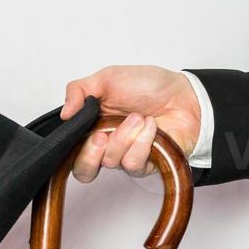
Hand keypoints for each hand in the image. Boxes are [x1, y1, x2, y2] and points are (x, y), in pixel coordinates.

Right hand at [61, 66, 201, 182]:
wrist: (184, 95)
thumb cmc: (149, 86)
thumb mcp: (106, 78)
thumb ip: (79, 90)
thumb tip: (64, 113)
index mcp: (93, 125)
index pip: (71, 150)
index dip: (70, 147)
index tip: (82, 130)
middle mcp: (107, 143)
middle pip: (84, 170)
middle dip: (90, 154)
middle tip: (102, 135)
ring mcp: (126, 155)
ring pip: (110, 161)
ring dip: (124, 137)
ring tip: (139, 118)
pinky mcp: (145, 164)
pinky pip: (133, 164)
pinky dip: (142, 142)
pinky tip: (151, 127)